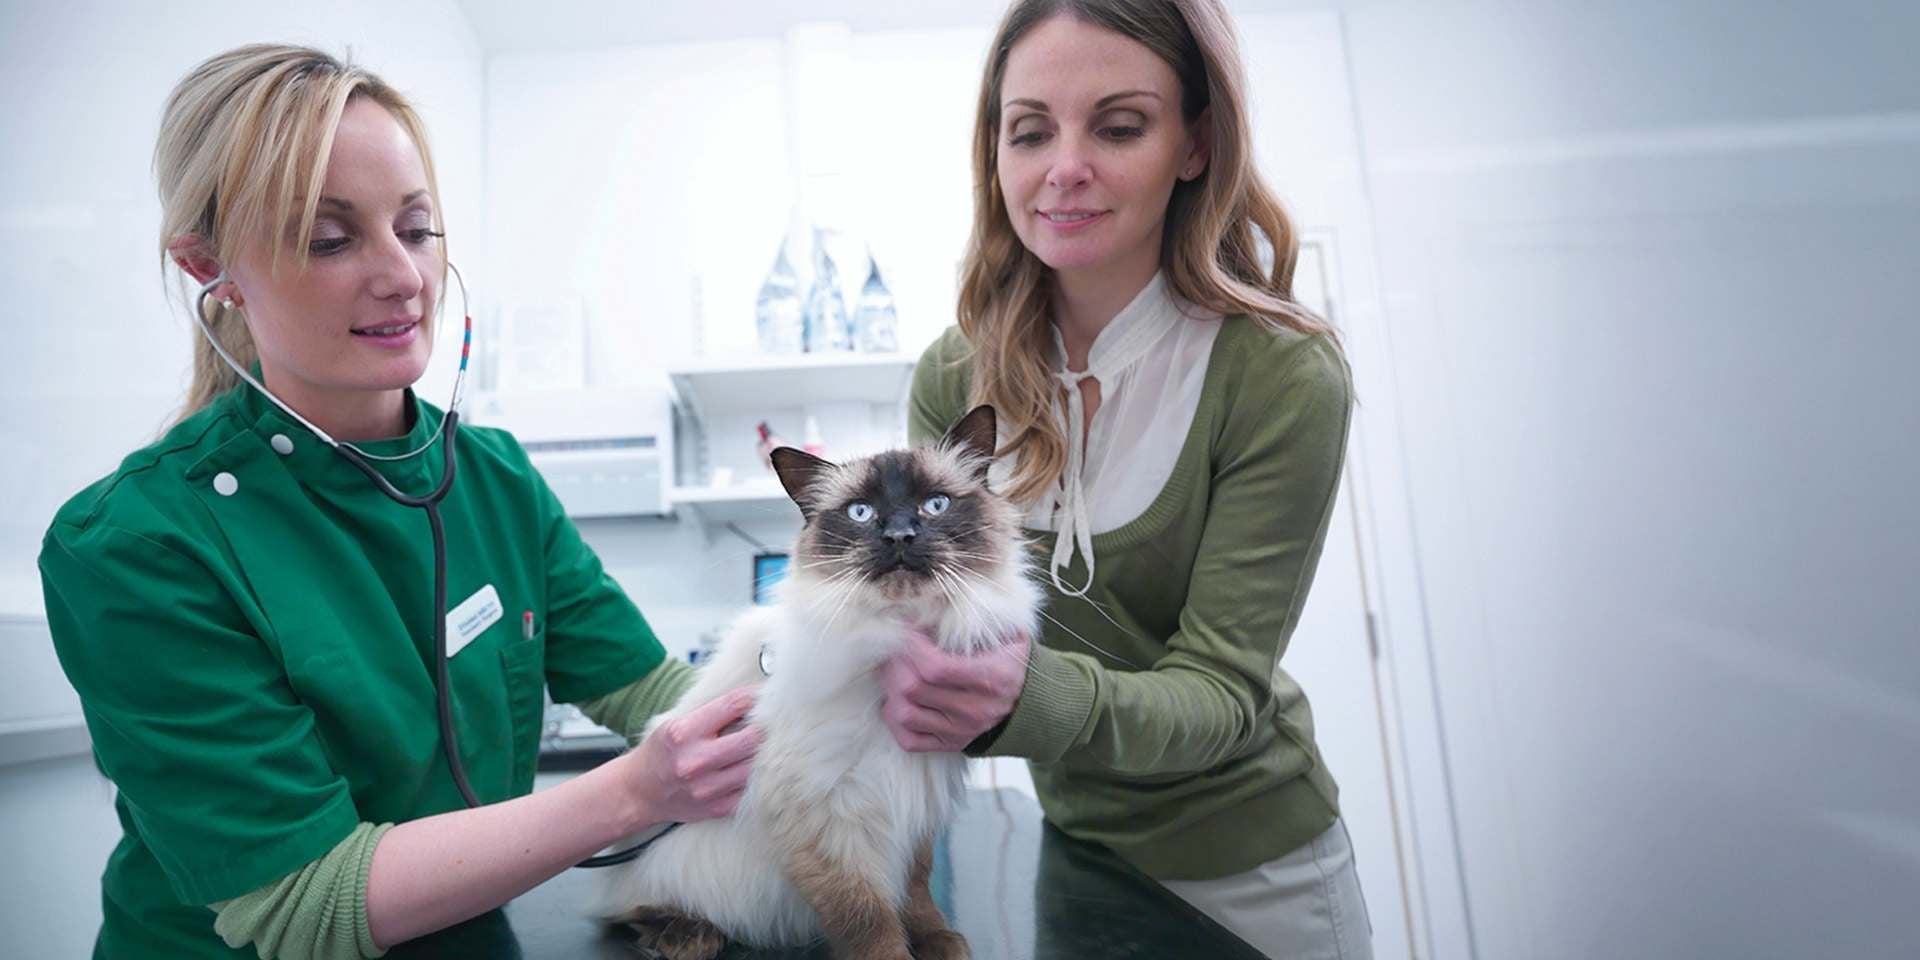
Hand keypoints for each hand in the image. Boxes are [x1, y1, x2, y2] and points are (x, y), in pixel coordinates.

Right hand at [624, 686, 761, 825]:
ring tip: (768, 742)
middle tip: (774, 719)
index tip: (768, 692)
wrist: (640, 792)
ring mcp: (708, 788)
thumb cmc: (664, 751)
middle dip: (767, 725)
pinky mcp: (718, 808)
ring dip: (765, 751)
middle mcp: (695, 761)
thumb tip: (756, 699)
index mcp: (684, 732)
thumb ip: (714, 714)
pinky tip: (753, 765)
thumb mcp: (678, 723)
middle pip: (752, 738)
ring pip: (756, 765)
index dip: (756, 695)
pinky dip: (757, 774)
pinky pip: (751, 788)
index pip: (733, 705)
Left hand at [878, 626, 1029, 752]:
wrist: (1033, 702)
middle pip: (913, 688)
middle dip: (895, 663)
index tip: (908, 629)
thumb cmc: (1013, 660)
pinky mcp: (951, 744)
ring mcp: (961, 731)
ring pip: (905, 715)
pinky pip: (909, 740)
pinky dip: (894, 721)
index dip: (912, 646)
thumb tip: (936, 604)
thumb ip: (979, 619)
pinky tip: (897, 700)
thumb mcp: (1009, 633)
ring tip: (893, 672)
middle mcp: (976, 709)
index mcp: (992, 677)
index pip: (936, 667)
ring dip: (890, 691)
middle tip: (894, 648)